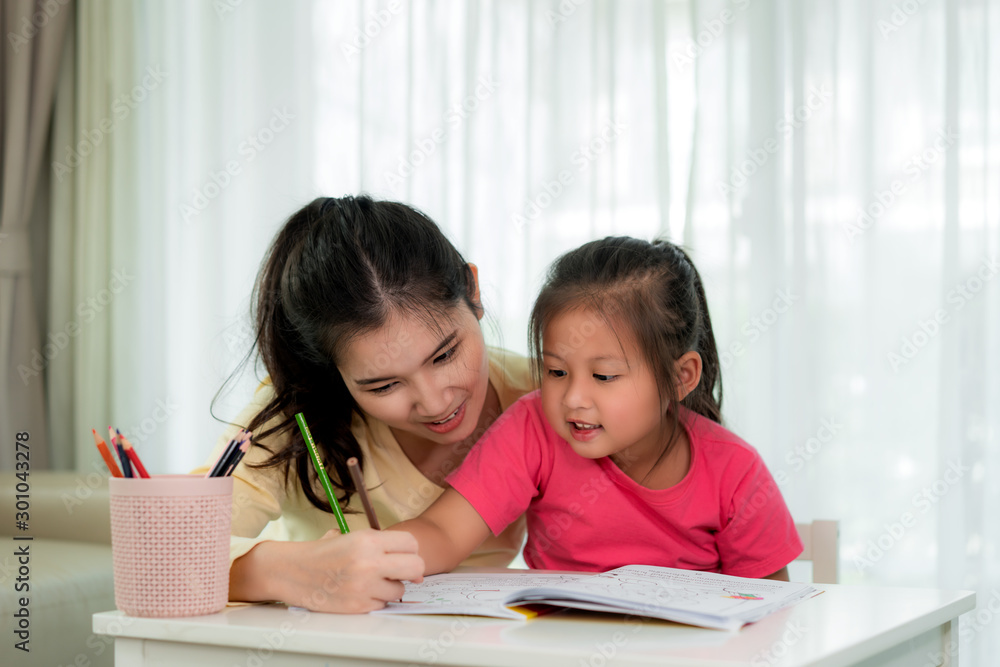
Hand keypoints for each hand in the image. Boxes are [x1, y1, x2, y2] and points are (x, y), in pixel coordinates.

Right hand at [231, 529, 424, 613]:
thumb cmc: (321, 553)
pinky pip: (381, 604)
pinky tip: (360, 591)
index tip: (404, 555)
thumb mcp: (351, 537)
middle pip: (415, 567)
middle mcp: (369, 563)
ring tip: (372, 581)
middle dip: (411, 570)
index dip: (410, 550)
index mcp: (368, 540)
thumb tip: (412, 561)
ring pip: (399, 590)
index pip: (411, 544)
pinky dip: (375, 600)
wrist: (291, 571)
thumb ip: (381, 544)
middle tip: (401, 571)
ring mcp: (364, 587)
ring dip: (391, 587)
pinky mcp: (357, 606)